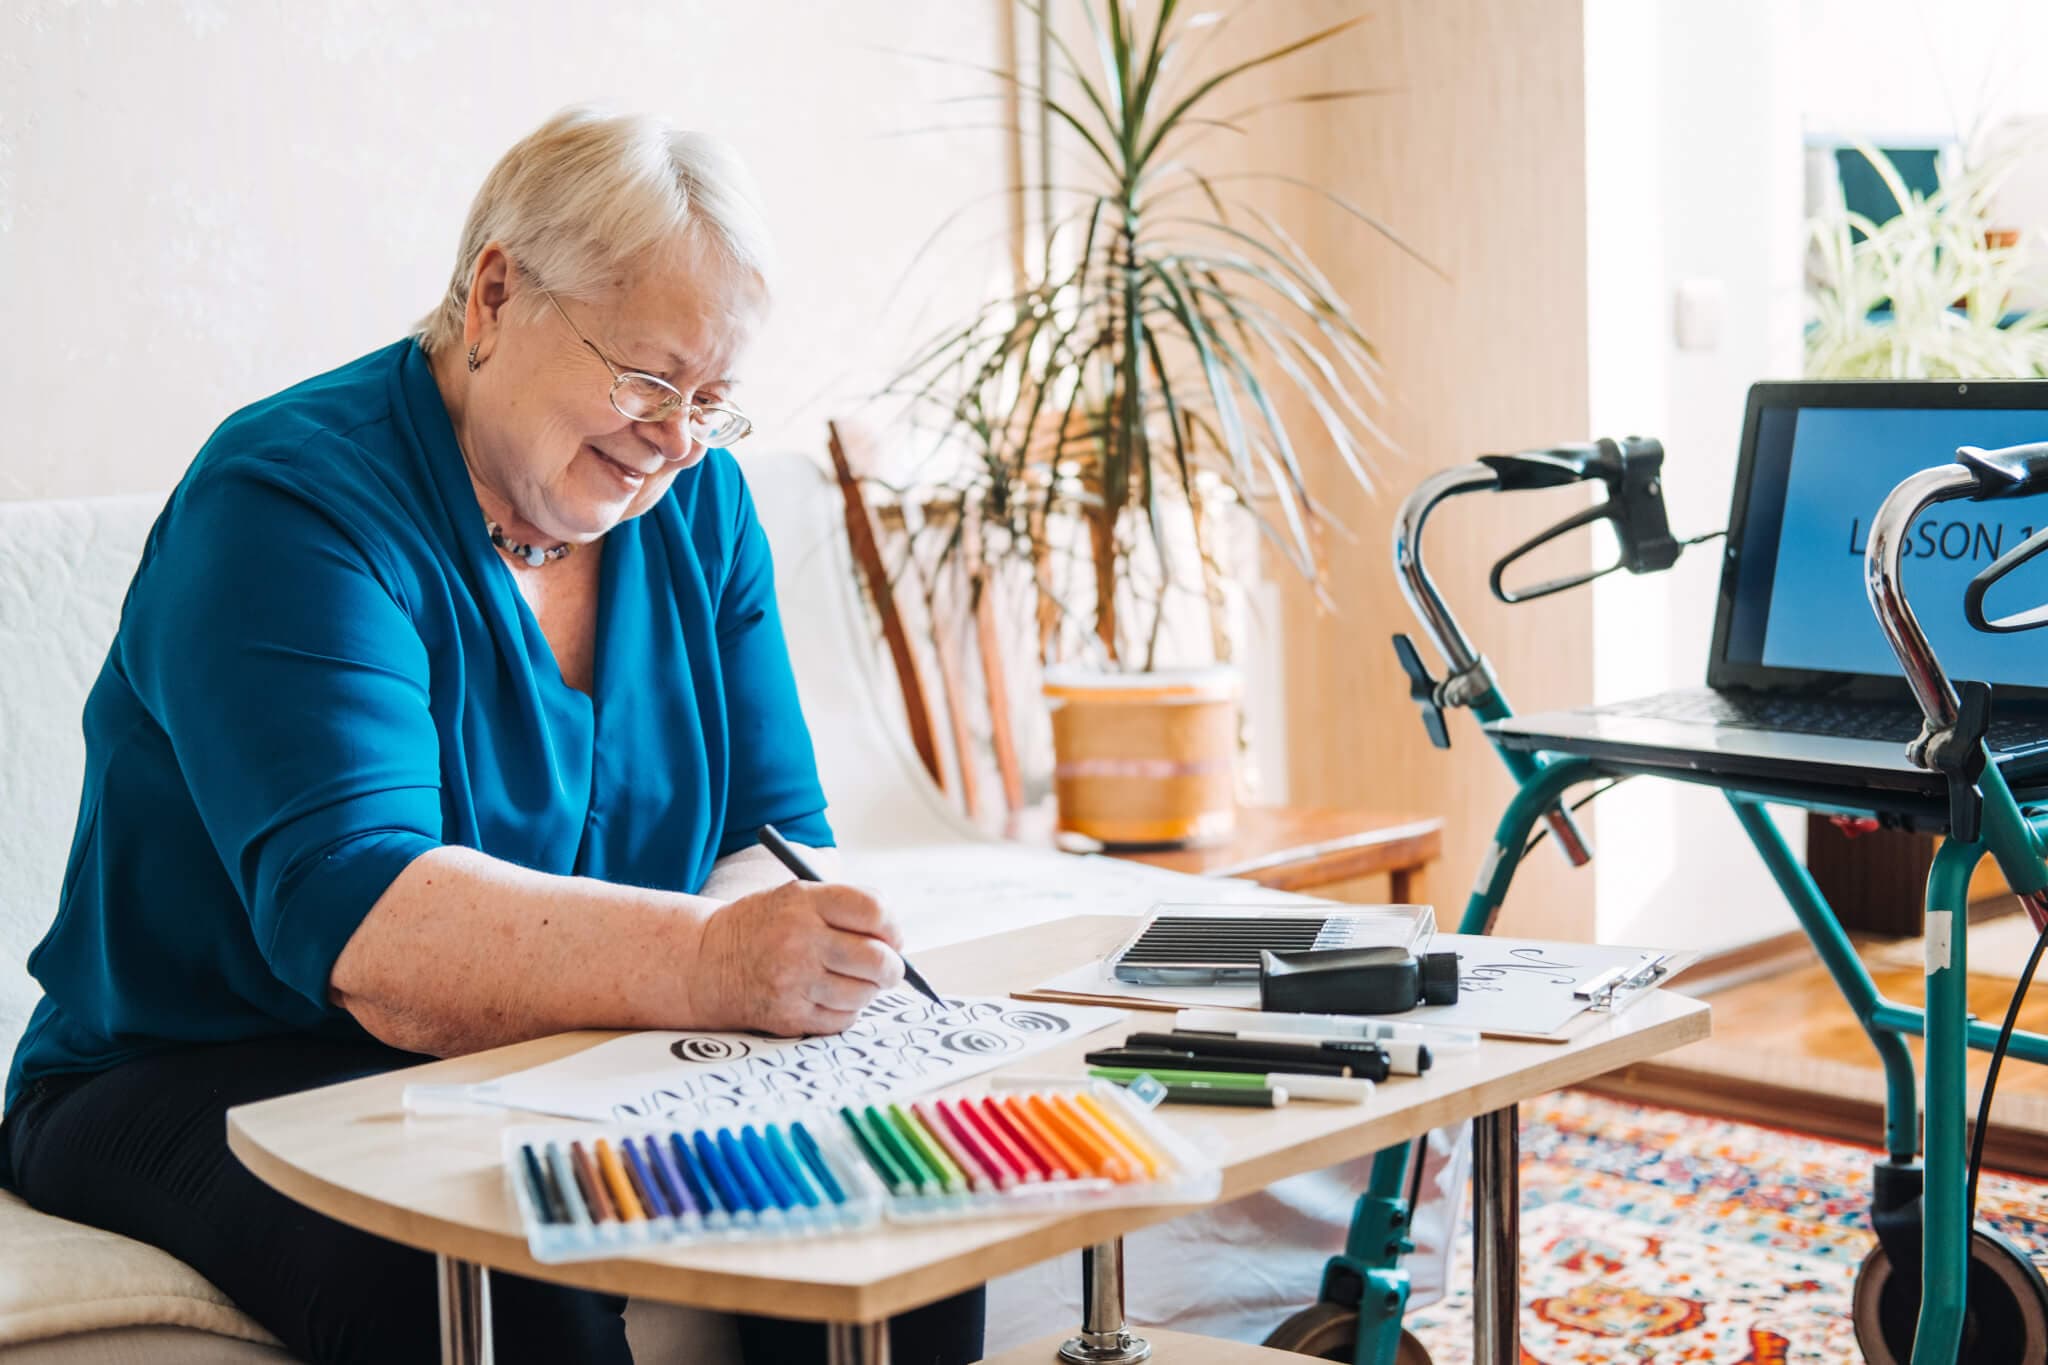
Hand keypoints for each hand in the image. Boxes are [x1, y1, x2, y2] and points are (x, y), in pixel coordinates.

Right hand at [694, 881, 905, 1034]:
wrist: (707, 962)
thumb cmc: (763, 926)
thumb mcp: (796, 896)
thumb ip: (844, 908)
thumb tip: (895, 940)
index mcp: (805, 901)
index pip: (873, 911)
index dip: (892, 927)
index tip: (892, 937)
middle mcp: (800, 939)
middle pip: (877, 959)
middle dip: (891, 967)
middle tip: (888, 968)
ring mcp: (793, 981)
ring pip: (864, 994)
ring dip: (867, 990)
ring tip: (850, 980)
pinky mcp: (788, 1016)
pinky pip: (843, 1019)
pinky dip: (845, 1011)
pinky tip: (828, 996)